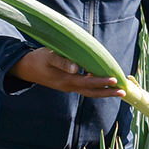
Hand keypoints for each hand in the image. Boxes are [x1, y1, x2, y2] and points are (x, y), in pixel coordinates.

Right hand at [9, 48, 126, 98]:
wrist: (25, 68)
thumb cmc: (38, 59)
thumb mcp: (48, 56)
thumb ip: (62, 61)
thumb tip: (76, 68)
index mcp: (65, 80)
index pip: (87, 82)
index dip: (101, 81)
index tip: (114, 80)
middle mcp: (68, 86)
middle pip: (92, 92)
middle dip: (108, 92)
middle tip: (123, 91)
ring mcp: (68, 87)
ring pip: (89, 92)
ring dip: (104, 92)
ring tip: (118, 90)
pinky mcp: (67, 85)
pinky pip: (85, 88)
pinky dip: (96, 88)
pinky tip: (104, 84)